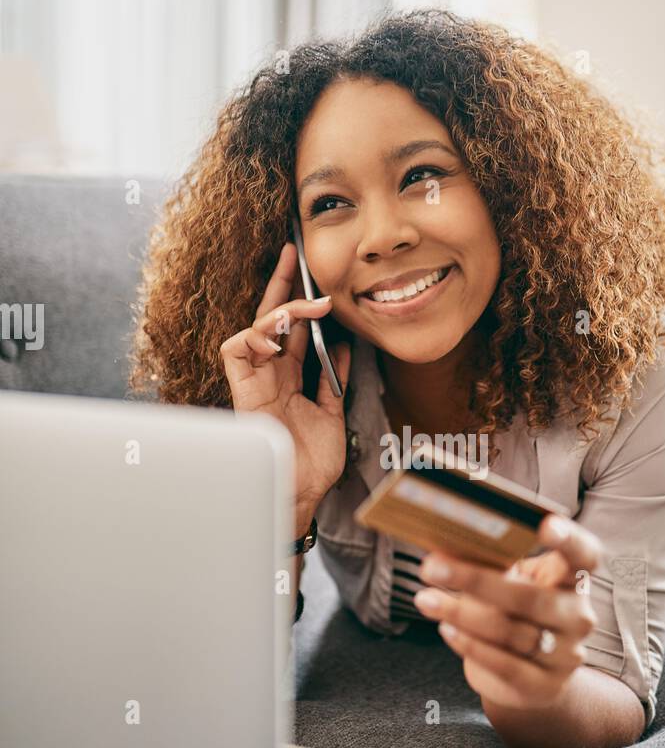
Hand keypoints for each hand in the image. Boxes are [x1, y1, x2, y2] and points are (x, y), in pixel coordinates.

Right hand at [219, 242, 350, 514]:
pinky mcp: (243, 391)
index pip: (293, 329)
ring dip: (278, 312)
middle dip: (282, 285)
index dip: (301, 301)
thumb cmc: (312, 462)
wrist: (301, 493)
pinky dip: (253, 336)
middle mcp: (270, 375)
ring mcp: (256, 382)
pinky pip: (235, 351)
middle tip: (294, 254)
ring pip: (256, 329)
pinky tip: (277, 333)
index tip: (314, 276)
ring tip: (305, 307)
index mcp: (289, 378)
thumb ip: (334, 378)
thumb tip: (345, 347)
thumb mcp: (332, 411)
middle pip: (272, 319)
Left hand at [414, 514, 600, 710]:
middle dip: (476, 581)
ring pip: (510, 632)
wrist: (529, 678)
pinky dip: (471, 645)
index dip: (570, 540)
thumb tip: (443, 546)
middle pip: (530, 597)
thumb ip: (490, 564)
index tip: (546, 524)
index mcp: (573, 581)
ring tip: (426, 599)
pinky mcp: (544, 685)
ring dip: (461, 613)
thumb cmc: (514, 616)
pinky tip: (447, 629)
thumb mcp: (510, 584)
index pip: (585, 557)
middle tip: (432, 567)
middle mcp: (577, 616)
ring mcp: (565, 654)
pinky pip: (505, 664)